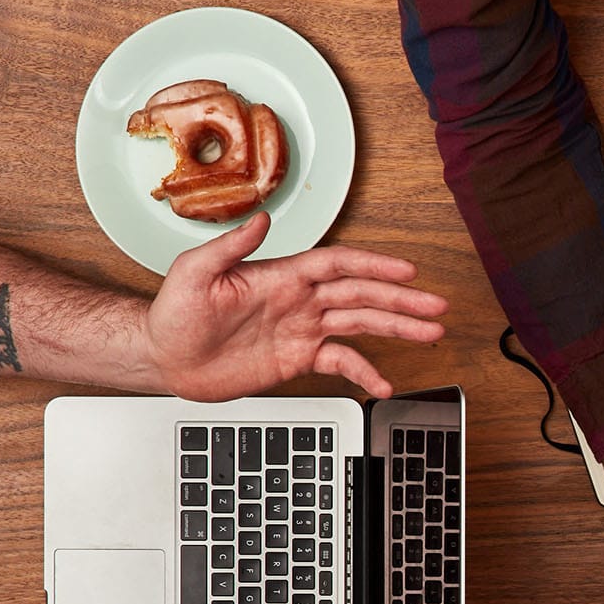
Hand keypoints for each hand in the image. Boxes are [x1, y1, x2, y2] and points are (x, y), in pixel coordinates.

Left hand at [146, 212, 447, 399]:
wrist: (167, 358)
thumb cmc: (175, 313)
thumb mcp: (194, 273)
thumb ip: (230, 247)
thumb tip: (262, 220)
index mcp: (282, 276)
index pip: (338, 265)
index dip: (374, 266)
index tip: (406, 271)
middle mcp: (299, 300)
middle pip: (361, 294)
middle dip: (402, 299)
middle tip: (436, 306)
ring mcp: (303, 329)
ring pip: (361, 324)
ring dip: (398, 328)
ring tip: (431, 332)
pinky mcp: (298, 359)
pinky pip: (341, 363)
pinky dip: (364, 373)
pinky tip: (383, 384)